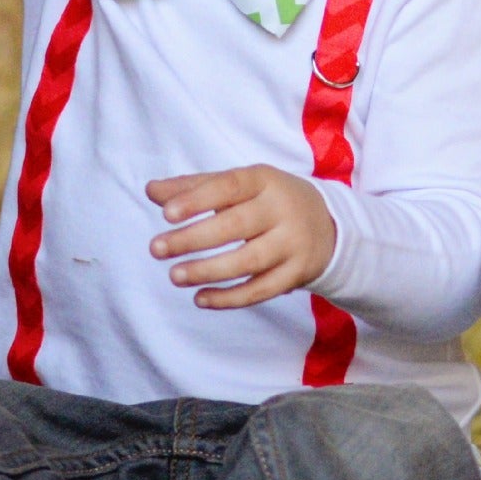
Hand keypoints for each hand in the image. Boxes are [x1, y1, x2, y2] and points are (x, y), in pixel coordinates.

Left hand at [147, 166, 337, 307]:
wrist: (328, 225)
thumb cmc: (269, 201)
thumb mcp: (240, 186)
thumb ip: (195, 187)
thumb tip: (151, 191)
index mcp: (265, 181)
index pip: (230, 186)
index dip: (198, 199)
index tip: (166, 213)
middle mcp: (283, 210)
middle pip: (237, 225)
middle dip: (194, 239)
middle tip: (156, 249)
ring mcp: (293, 243)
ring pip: (249, 261)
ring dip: (208, 271)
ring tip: (175, 276)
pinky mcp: (297, 273)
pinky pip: (261, 290)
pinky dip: (229, 298)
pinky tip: (200, 299)